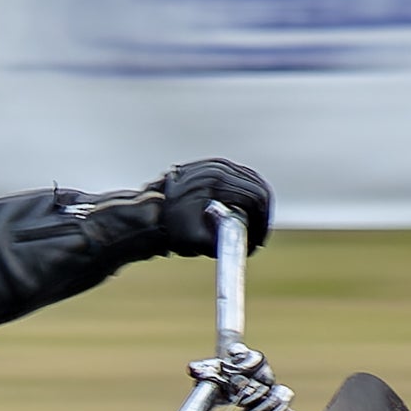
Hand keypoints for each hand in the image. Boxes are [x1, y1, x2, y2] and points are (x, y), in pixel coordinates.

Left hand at [155, 158, 272, 256]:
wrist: (147, 212)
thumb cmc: (169, 227)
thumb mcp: (198, 242)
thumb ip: (224, 243)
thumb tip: (247, 246)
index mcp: (217, 182)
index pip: (256, 199)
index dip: (261, 224)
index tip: (257, 242)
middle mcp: (218, 168)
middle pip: (258, 188)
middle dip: (262, 215)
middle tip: (258, 237)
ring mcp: (215, 165)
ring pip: (251, 181)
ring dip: (256, 204)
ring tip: (252, 227)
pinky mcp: (212, 167)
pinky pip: (240, 177)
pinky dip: (246, 195)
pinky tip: (243, 213)